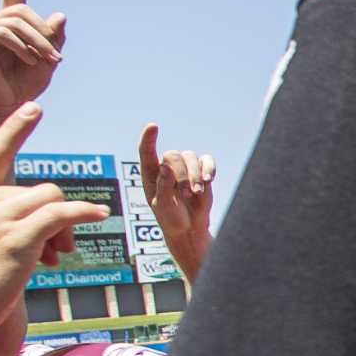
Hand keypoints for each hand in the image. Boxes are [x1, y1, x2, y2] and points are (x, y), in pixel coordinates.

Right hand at [0, 0, 65, 118]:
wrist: (4, 108)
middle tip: (56, 56)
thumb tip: (59, 15)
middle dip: (43, 32)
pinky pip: (4, 32)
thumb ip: (53, 38)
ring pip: (15, 20)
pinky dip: (21, 46)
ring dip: (37, 41)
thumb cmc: (22, 86)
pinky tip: (28, 60)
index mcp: (7, 25)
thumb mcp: (46, 60)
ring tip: (46, 61)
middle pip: (22, 9)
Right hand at [0, 105, 111, 337]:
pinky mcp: (14, 239)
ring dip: (64, 223)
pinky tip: (99, 214)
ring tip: (59, 254)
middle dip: (49, 215)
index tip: (33, 109)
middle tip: (57, 251)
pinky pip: (60, 213)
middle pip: (32, 188)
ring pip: (49, 198)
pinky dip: (83, 212)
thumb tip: (40, 215)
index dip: (14, 132)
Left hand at [137, 124, 215, 241]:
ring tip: (195, 194)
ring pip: (190, 157)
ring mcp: (185, 167)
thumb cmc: (171, 218)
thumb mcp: (162, 206)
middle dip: (181, 175)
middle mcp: (167, 166)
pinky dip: (209, 168)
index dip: (149, 138)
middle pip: (172, 155)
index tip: (153, 127)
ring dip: (194, 176)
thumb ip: (163, 186)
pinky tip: (208, 180)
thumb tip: (165, 166)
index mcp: (151, 173)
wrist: (190, 228)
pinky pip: (207, 161)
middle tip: (185, 194)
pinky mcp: (201, 171)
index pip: (146, 151)